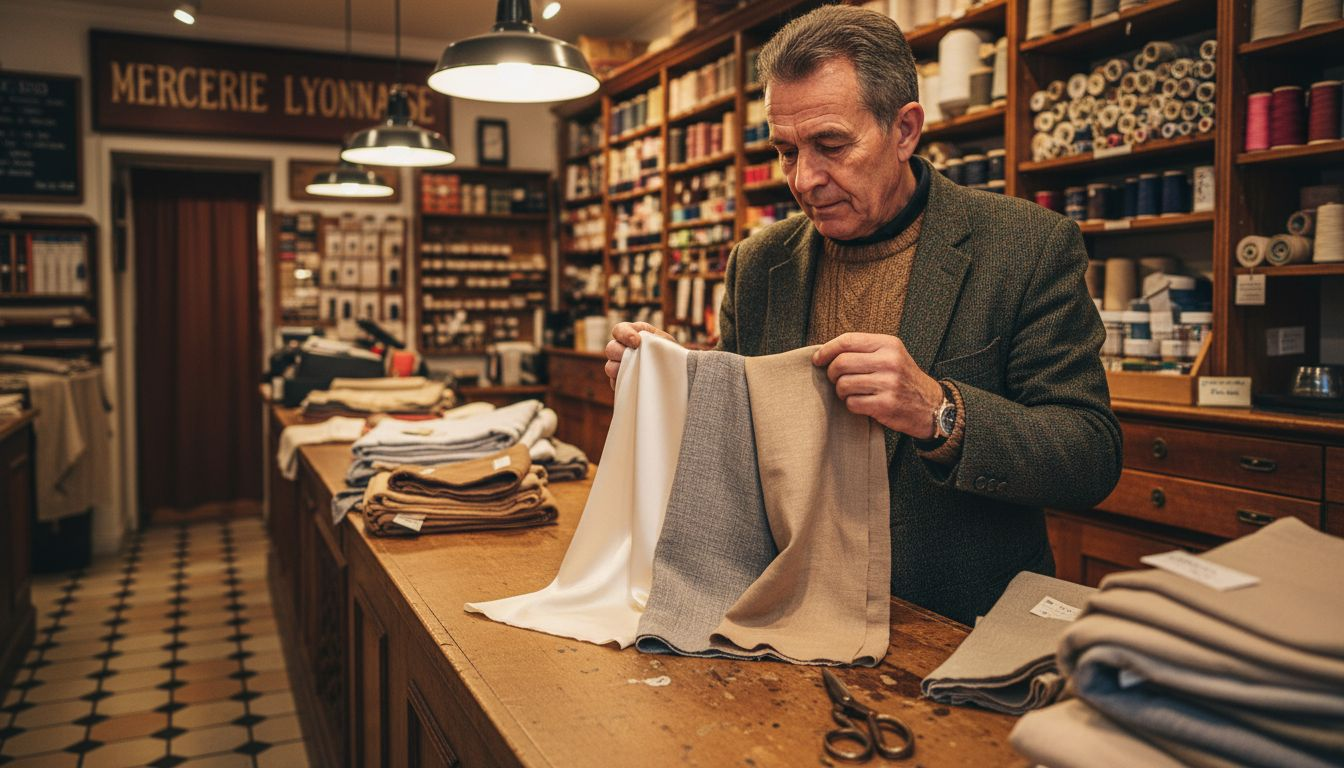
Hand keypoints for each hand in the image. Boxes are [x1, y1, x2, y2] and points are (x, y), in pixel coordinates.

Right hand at [604, 322, 674, 388]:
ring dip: (619, 369)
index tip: (636, 342)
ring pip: (609, 367)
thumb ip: (654, 340)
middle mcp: (623, 348)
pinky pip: (614, 383)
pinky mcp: (621, 380)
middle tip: (635, 359)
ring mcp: (620, 365)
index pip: (619, 329)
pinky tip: (634, 384)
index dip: (624, 335)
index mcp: (634, 333)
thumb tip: (644, 345)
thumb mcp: (665, 342)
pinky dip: (622, 383)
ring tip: (634, 372)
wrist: (677, 372)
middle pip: (610, 348)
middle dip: (620, 352)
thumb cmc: (671, 353)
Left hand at [812, 333, 943, 437]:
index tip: (818, 359)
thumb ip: (864, 350)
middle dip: (832, 374)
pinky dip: (851, 405)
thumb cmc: (903, 379)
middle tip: (837, 379)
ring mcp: (888, 383)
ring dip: (841, 391)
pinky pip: (852, 403)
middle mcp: (889, 361)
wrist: (930, 405)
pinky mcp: (885, 405)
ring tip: (851, 392)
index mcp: (888, 344)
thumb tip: (825, 352)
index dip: (827, 350)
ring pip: (843, 384)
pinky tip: (862, 403)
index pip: (847, 341)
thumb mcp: (891, 355)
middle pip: (841, 363)